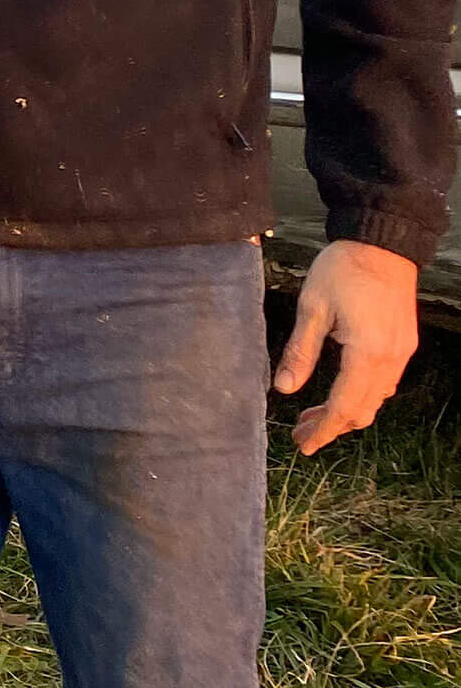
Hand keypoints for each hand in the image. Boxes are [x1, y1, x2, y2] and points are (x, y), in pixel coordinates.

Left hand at [272, 239, 419, 453]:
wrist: (382, 242)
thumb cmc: (343, 270)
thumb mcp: (312, 308)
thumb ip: (300, 351)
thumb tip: (284, 388)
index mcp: (366, 353)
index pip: (343, 406)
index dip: (323, 429)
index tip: (303, 445)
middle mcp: (391, 359)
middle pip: (363, 409)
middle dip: (332, 426)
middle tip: (301, 433)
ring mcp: (402, 352)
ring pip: (376, 398)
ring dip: (346, 411)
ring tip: (312, 415)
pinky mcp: (404, 343)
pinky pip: (385, 382)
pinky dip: (361, 394)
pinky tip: (339, 391)